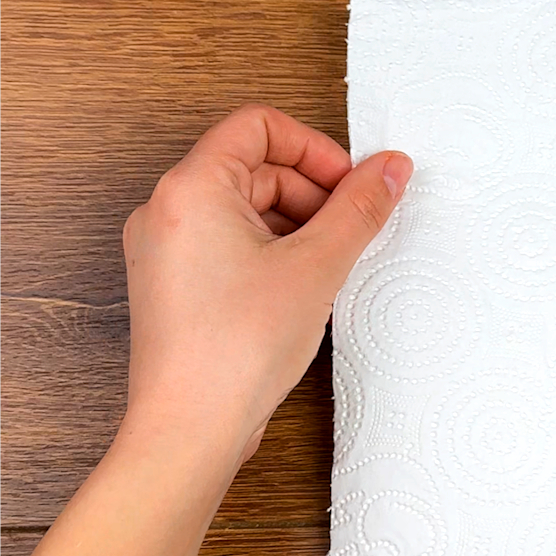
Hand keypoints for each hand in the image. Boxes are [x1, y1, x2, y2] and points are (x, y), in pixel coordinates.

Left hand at [121, 104, 411, 466]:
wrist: (189, 429)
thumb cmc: (232, 350)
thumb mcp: (317, 266)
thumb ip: (359, 209)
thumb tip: (390, 169)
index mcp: (191, 188)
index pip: (258, 125)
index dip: (315, 147)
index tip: (351, 183)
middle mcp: (166, 210)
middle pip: (254, 166)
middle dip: (312, 191)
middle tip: (352, 227)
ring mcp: (165, 250)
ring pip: (243, 206)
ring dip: (296, 223)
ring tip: (329, 264)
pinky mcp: (175, 285)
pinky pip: (229, 242)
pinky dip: (271, 250)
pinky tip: (302, 287)